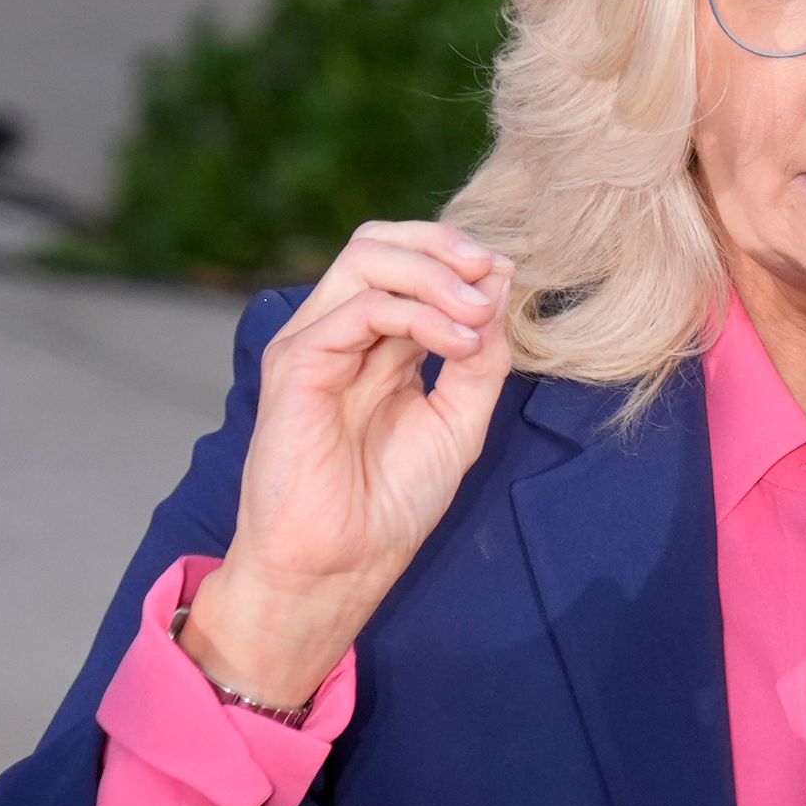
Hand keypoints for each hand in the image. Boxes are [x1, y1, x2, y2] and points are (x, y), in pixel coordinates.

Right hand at [180, 222, 514, 710]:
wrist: (341, 562)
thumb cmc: (390, 501)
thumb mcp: (459, 420)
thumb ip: (481, 357)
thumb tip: (500, 286)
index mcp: (376, 343)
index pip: (407, 261)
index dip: (459, 255)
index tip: (509, 278)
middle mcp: (340, 334)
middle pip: (379, 243)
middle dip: (445, 246)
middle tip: (493, 274)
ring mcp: (314, 344)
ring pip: (365, 260)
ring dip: (436, 276)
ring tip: (479, 315)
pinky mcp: (296, 365)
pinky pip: (356, 310)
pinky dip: (416, 314)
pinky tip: (457, 342)